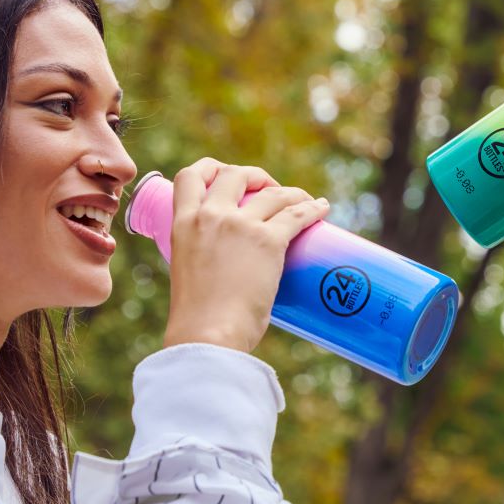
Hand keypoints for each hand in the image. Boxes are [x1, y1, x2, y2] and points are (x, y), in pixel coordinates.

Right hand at [162, 158, 329, 353]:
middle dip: (256, 176)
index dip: (211, 168)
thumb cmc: (198, 318)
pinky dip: (313, 209)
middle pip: (235, 174)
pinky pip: (297, 215)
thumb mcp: (188, 273)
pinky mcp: (269, 241)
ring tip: (304, 201)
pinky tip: (321, 210)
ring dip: (291, 193)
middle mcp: (210, 216)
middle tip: (270, 191)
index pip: (189, 176)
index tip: (227, 175)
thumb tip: (227, 271)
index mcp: (182, 223)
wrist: (209, 335)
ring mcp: (240, 225)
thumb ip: (203, 260)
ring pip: (272, 194)